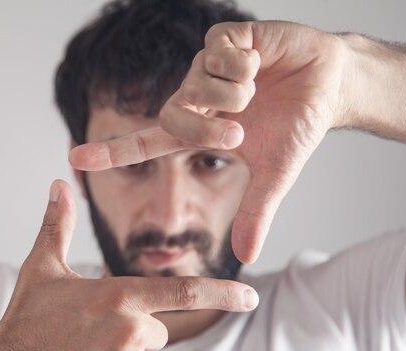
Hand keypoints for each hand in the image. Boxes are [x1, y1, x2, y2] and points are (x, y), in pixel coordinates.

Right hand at [0, 180, 257, 350]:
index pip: (184, 292)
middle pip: (157, 330)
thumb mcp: (41, 269)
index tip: (251, 296)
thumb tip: (58, 184)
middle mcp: (129, 332)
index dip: (223, 293)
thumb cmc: (24, 321)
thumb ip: (57, 225)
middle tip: (91, 332)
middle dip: (134, 329)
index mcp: (118, 296)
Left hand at [69, 21, 348, 263]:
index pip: (146, 142)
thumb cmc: (297, 126)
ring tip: (258, 88)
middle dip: (209, 130)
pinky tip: (260, 61)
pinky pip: (221, 54)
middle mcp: (194, 97)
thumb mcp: (273, 174)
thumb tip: (247, 255)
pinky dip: (247, 64)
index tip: (75, 159)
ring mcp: (205, 68)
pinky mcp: (224, 39)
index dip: (111, 152)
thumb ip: (255, 212)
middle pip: (174, 116)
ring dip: (237, 96)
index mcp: (197, 129)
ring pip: (200, 85)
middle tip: (241, 132)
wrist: (330, 86)